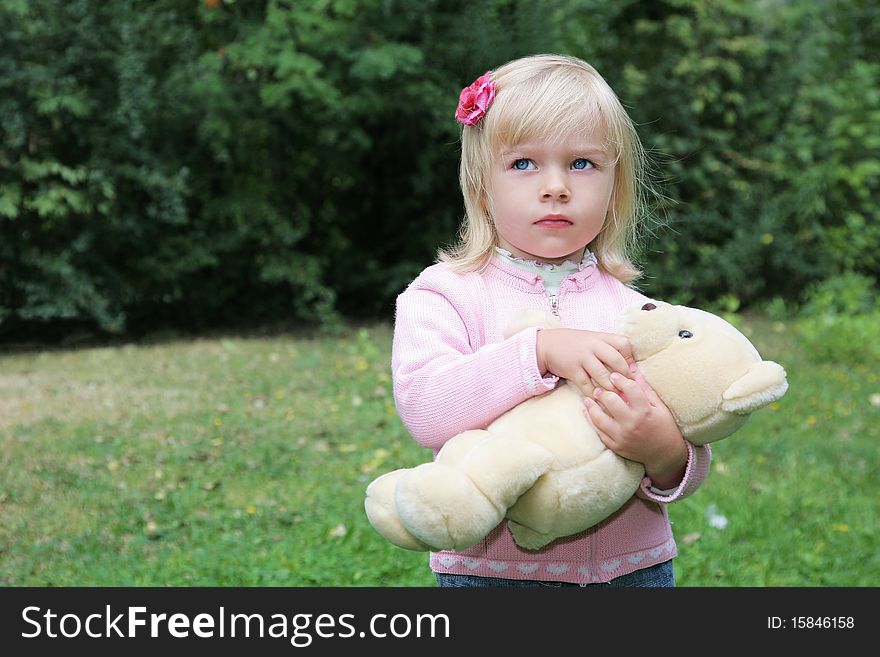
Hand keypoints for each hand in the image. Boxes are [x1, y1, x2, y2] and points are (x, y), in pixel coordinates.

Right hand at [536, 328, 633, 393]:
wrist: (546, 344)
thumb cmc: (574, 344)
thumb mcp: (592, 340)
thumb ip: (609, 349)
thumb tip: (630, 368)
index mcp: (601, 337)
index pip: (624, 344)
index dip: (630, 360)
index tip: (632, 373)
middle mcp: (593, 346)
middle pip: (616, 361)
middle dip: (624, 377)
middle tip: (628, 389)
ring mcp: (582, 357)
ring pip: (603, 375)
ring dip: (611, 388)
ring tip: (616, 397)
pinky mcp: (572, 370)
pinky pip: (587, 385)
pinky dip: (593, 394)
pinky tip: (598, 399)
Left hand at [583, 366, 687, 488]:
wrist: (664, 455)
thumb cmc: (664, 428)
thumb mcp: (660, 407)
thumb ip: (646, 390)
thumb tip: (634, 371)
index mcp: (645, 411)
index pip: (629, 388)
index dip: (620, 379)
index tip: (614, 375)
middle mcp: (632, 423)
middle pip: (610, 401)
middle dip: (603, 392)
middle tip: (599, 388)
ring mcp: (622, 436)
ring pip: (599, 417)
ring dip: (591, 406)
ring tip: (589, 398)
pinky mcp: (615, 446)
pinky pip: (598, 431)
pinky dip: (590, 420)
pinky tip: (588, 411)